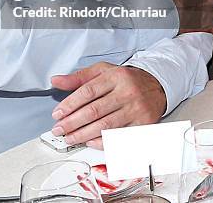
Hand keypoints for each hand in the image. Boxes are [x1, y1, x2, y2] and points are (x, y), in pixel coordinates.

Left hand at [50, 62, 165, 148]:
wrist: (156, 85)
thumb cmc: (125, 79)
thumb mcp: (102, 71)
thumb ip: (79, 77)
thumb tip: (56, 81)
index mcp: (114, 77)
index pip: (88, 91)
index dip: (70, 104)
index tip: (58, 113)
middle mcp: (126, 92)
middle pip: (94, 110)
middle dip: (73, 122)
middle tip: (59, 129)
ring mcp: (135, 109)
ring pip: (105, 126)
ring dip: (84, 134)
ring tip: (70, 137)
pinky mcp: (142, 124)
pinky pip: (118, 137)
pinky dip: (102, 141)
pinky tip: (90, 142)